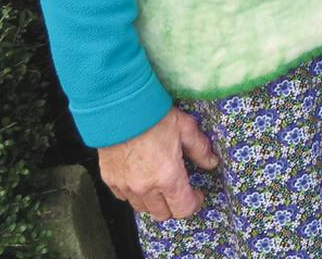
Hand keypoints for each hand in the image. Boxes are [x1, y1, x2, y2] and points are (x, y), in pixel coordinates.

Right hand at [97, 107, 217, 220]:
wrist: (119, 108)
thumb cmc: (153, 116)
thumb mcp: (185, 127)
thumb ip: (200, 149)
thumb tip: (211, 162)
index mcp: (168, 177)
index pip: (183, 209)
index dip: (194, 203)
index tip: (197, 194)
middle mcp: (146, 187)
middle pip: (163, 214)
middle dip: (174, 205)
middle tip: (179, 190)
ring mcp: (126, 186)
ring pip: (143, 209)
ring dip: (154, 201)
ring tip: (159, 184)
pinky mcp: (110, 180)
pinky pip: (124, 197)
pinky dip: (134, 193)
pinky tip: (140, 178)